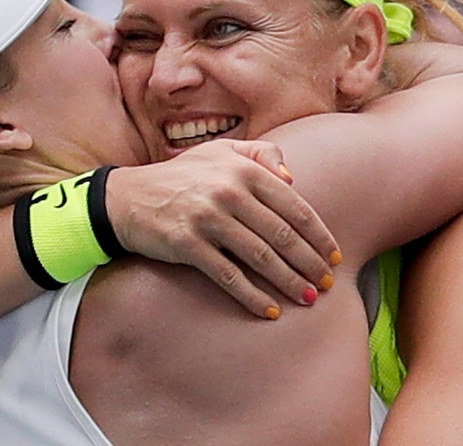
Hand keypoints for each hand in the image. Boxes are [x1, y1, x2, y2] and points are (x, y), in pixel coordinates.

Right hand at [104, 139, 339, 318]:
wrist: (127, 198)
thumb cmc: (181, 176)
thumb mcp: (220, 152)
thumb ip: (261, 155)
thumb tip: (294, 180)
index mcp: (243, 169)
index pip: (294, 207)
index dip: (319, 235)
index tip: (335, 257)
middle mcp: (228, 192)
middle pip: (282, 235)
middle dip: (311, 263)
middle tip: (328, 284)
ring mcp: (207, 219)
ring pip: (261, 257)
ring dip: (290, 282)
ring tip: (309, 299)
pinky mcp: (187, 244)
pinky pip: (228, 276)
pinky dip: (253, 296)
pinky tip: (271, 311)